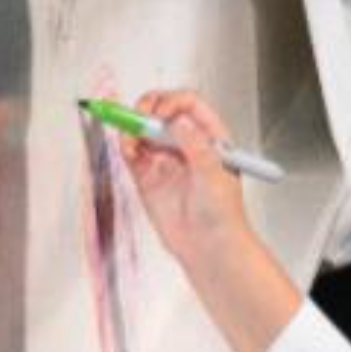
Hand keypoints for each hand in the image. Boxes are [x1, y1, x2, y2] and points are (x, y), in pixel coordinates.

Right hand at [121, 89, 251, 273]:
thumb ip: (196, 146)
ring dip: (132, 127)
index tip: (159, 113)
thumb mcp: (214, 175)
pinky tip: (128, 150)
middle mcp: (186, 144)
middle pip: (162, 111)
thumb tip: (178, 122)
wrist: (209, 249)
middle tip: (138, 117)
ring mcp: (166, 159)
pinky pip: (133, 152)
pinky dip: (126, 146)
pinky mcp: (149, 177)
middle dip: (147, 108)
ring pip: (144, 130)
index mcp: (210, 138)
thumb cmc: (223, 215)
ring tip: (130, 138)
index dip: (172, 102)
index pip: (189, 104)